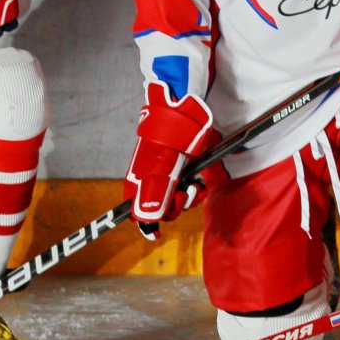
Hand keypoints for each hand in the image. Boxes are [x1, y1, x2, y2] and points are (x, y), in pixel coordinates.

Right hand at [123, 82, 224, 238]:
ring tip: (197, 187)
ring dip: (189, 198)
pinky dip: (196, 189)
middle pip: (161, 208)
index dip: (149, 221)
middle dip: (176, 207)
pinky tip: (201, 182)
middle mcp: (151, 178)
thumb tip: (147, 221)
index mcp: (139, 181)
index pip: (138, 212)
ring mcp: (167, 172)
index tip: (159, 229)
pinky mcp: (183, 166)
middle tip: (185, 194)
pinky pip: (189, 187)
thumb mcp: (163, 169)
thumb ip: (155, 196)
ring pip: (177, 198)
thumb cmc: (169, 137)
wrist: (184, 109)